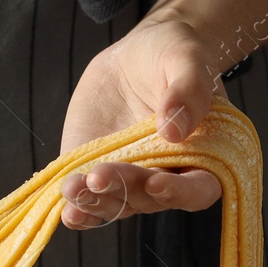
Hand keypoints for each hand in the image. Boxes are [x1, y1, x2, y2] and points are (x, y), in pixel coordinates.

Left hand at [58, 14, 226, 228]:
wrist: (134, 56)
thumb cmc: (172, 55)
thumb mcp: (186, 59)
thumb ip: (188, 91)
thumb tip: (174, 130)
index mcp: (202, 156)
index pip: (198, 189)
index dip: (179, 192)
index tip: (156, 181)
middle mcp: (167, 177)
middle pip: (150, 199)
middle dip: (125, 189)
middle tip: (101, 175)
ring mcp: (129, 180)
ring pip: (115, 205)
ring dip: (94, 203)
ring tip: (74, 188)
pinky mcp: (96, 174)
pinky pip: (88, 201)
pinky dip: (77, 210)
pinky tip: (65, 210)